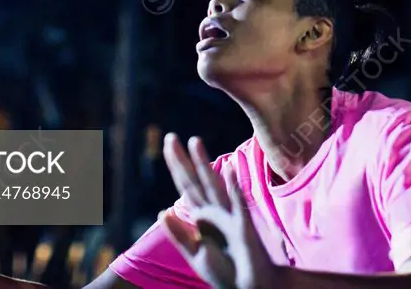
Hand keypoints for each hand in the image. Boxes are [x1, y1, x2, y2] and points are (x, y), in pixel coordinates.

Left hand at [161, 134, 279, 288]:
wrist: (249, 288)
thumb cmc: (226, 271)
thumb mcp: (195, 254)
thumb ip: (179, 235)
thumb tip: (162, 211)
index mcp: (203, 217)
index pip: (186, 187)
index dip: (177, 167)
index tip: (169, 145)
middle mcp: (215, 211)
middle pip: (196, 181)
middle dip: (183, 160)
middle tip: (170, 137)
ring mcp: (229, 216)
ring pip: (213, 185)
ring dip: (204, 164)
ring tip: (195, 141)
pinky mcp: (243, 226)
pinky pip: (236, 203)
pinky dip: (232, 186)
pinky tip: (228, 169)